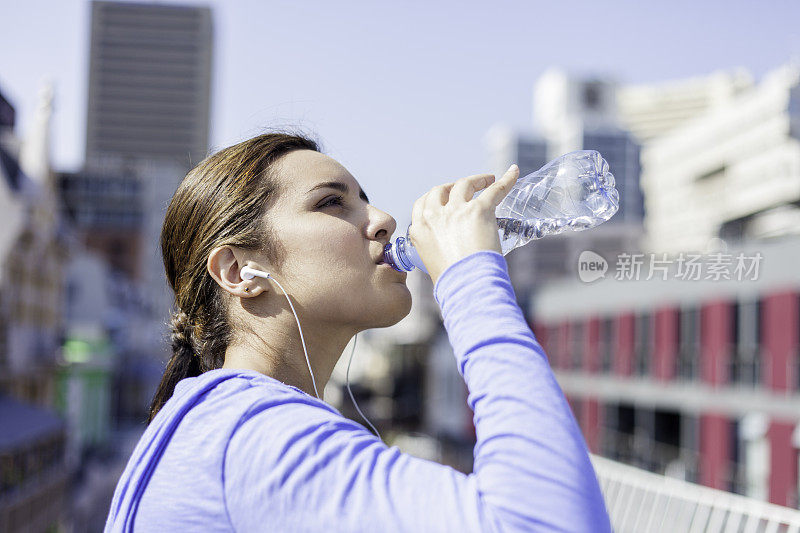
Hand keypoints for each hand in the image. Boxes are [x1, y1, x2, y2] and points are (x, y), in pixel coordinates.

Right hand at [409, 164, 519, 284]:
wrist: (467, 285)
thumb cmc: (453, 282)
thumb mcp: (433, 263)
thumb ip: (437, 250)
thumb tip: (452, 250)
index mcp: (419, 230)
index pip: (422, 204)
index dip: (435, 198)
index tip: (444, 197)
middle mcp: (434, 216)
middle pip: (441, 190)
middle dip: (452, 186)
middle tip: (466, 188)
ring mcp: (456, 211)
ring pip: (464, 184)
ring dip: (476, 180)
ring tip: (488, 179)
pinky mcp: (479, 210)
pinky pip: (494, 189)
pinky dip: (506, 180)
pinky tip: (513, 172)